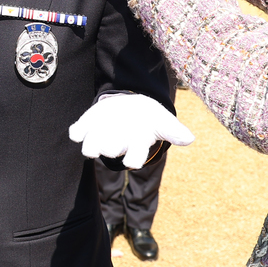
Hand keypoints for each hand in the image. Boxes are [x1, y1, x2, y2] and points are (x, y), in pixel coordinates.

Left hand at [68, 93, 194, 168]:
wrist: (130, 106)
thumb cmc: (149, 118)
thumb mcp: (163, 121)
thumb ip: (174, 131)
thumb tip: (190, 139)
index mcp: (135, 146)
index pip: (134, 158)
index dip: (133, 159)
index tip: (132, 160)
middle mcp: (116, 144)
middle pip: (111, 151)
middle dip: (110, 146)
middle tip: (110, 143)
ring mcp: (100, 136)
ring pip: (90, 147)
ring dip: (90, 143)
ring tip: (93, 136)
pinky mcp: (87, 126)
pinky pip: (77, 132)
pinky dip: (77, 131)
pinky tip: (78, 130)